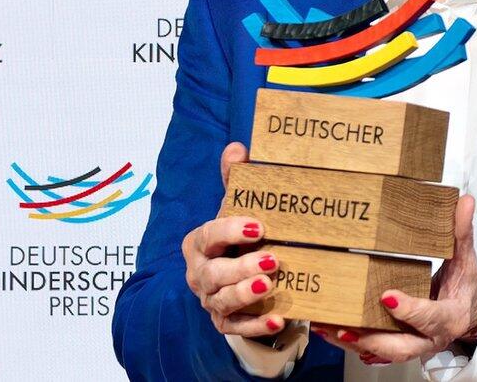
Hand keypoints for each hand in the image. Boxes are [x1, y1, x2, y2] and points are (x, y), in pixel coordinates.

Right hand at [180, 142, 285, 337]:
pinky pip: (237, 328)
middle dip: (240, 268)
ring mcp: (210, 301)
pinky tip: (278, 320)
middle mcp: (200, 274)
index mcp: (199, 244)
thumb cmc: (235, 238)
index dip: (230, 231)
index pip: (208, 236)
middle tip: (272, 259)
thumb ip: (234, 181)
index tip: (258, 226)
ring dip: (246, 294)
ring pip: (223, 302)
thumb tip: (237, 147)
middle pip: (213, 274)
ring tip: (269, 284)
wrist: (232, 275)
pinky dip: (257, 325)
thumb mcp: (234, 208)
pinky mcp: (225, 323)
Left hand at [311, 194, 476, 365]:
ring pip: (382, 353)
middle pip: (402, 347)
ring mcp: (414, 345)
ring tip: (328, 329)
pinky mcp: (399, 345)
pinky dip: (353, 342)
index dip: (410, 310)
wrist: (469, 310)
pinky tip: (330, 331)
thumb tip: (465, 202)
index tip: (387, 297)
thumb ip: (461, 232)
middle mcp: (431, 337)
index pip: (430, 317)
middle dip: (373, 340)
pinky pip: (374, 350)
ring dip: (354, 343)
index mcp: (450, 316)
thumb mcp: (466, 259)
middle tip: (348, 327)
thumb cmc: (466, 284)